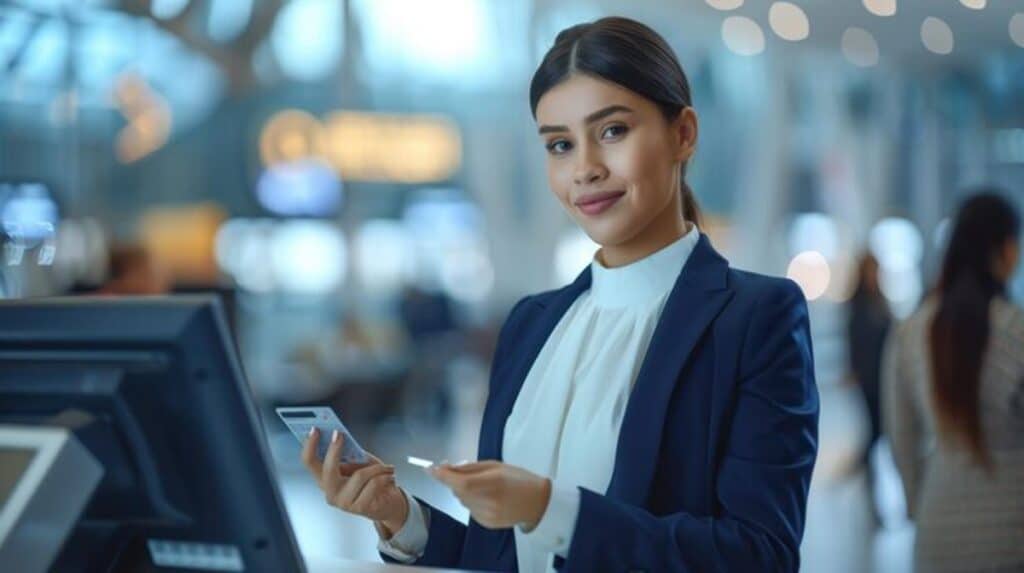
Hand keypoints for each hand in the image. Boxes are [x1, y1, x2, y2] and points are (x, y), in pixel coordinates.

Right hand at [301, 428, 408, 536]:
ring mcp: (343, 502)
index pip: (309, 463)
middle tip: (340, 435)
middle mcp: (330, 492)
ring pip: (359, 475)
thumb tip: (341, 438)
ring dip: (378, 468)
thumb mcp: (359, 462)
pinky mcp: (359, 508)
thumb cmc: (371, 479)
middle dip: (333, 450)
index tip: (315, 430)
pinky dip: (385, 476)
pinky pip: (374, 484)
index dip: (310, 446)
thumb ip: (350, 452)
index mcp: (326, 479)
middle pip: (327, 470)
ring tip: (388, 468)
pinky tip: (390, 476)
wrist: (388, 503)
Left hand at [429, 461, 550, 529]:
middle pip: (457, 491)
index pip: (459, 481)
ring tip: (484, 487)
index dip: (441, 475)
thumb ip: (469, 467)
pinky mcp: (486, 524)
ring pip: (462, 500)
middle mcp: (488, 501)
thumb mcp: (495, 465)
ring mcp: (487, 515)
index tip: (429, 468)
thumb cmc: (518, 478)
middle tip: (462, 472)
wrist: (537, 502)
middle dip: (454, 480)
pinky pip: (469, 509)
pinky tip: (488, 498)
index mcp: (492, 482)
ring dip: (464, 491)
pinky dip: (473, 501)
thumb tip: (446, 468)